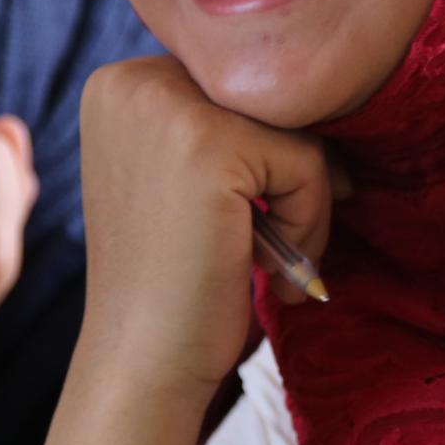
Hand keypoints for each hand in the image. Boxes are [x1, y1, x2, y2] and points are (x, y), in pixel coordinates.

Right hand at [73, 56, 332, 409]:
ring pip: (294, 129)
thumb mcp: (180, 177)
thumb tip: (325, 93)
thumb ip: (223, 122)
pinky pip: (307, 163)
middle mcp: (132, 82)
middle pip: (267, 98)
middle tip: (268, 247)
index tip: (250, 218)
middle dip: (286, 173)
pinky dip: (308, 221)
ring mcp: (167, 109)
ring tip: (269, 261)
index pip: (236, 85)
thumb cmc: (173, 280)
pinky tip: (269, 267)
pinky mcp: (210, 147)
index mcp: (119, 84)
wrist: (142, 362)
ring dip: (303, 202)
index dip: (262, 150)